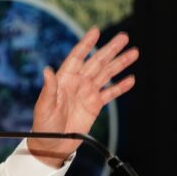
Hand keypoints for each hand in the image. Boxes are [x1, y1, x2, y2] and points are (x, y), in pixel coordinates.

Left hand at [27, 27, 137, 167]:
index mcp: (64, 79)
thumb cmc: (43, 125)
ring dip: (120, 63)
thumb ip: (48, 89)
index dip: (86, 44)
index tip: (96, 31)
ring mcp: (87, 93)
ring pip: (107, 74)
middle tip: (124, 37)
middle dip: (110, 49)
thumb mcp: (44, 106)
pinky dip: (120, 87)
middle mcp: (78, 82)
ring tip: (133, 53)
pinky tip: (130, 79)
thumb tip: (46, 70)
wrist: (52, 144)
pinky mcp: (95, 105)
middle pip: (97, 62)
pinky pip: (110, 93)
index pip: (77, 57)